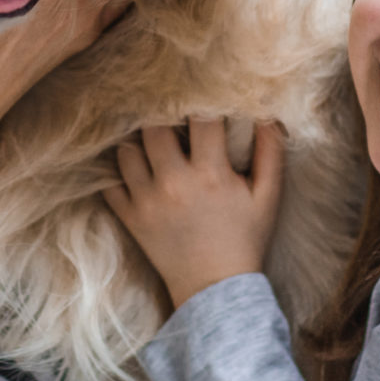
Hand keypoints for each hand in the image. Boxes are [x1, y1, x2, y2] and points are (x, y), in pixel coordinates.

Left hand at [104, 118, 284, 308]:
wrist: (215, 290)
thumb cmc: (245, 240)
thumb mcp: (268, 198)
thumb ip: (271, 153)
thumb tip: (269, 113)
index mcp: (210, 174)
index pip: (200, 119)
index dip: (200, 100)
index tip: (199, 90)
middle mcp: (174, 183)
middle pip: (153, 127)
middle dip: (160, 113)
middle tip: (165, 107)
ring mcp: (146, 201)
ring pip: (126, 151)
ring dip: (136, 140)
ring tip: (148, 135)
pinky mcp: (130, 218)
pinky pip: (109, 183)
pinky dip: (115, 171)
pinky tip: (131, 163)